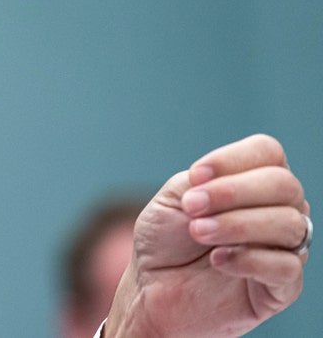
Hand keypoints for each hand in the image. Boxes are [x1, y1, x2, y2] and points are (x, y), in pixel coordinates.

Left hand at [104, 134, 309, 337]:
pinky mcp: (283, 287)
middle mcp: (278, 210)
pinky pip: (287, 267)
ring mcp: (285, 248)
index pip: (268, 152)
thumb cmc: (165, 241)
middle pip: (283, 184)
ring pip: (289, 223)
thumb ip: (201, 182)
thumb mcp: (173, 199)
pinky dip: (249, 260)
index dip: (234, 159)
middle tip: (191, 208)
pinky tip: (218, 261)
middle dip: (233, 192)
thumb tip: (227, 183)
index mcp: (253, 182)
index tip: (195, 176)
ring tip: (198, 232)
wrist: (153, 290)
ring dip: (237, 225)